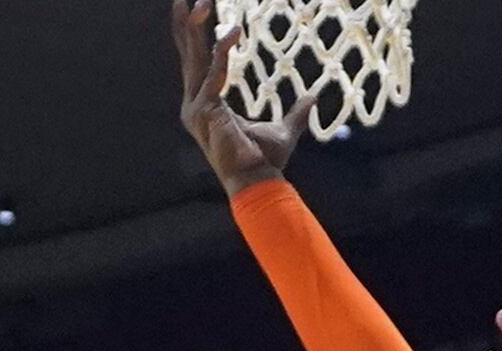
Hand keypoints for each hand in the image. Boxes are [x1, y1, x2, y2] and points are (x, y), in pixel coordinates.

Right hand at [173, 0, 311, 196]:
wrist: (259, 182)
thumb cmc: (265, 161)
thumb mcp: (284, 129)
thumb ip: (297, 112)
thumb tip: (313, 97)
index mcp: (207, 104)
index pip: (198, 64)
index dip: (197, 38)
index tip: (199, 10)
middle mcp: (195, 103)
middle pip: (189, 56)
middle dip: (189, 25)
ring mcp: (196, 107)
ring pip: (196, 60)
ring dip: (199, 30)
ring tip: (203, 4)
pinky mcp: (206, 111)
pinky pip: (214, 75)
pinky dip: (223, 54)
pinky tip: (233, 34)